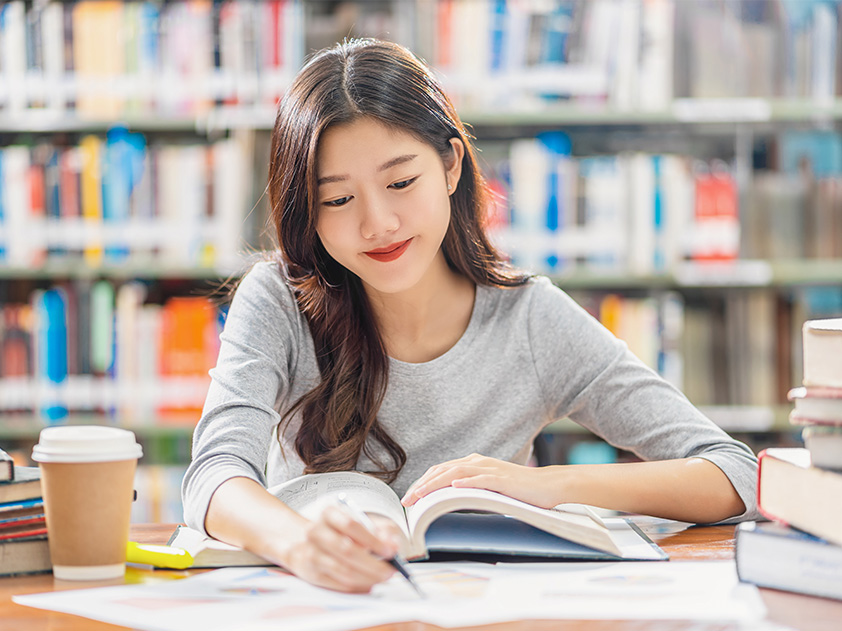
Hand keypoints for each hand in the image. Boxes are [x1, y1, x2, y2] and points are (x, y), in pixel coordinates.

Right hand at [280, 505, 402, 592]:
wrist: (311, 543)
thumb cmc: (342, 531)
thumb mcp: (364, 522)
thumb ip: (383, 530)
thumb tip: (393, 545)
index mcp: (329, 513)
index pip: (351, 525)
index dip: (373, 540)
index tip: (390, 550)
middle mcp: (316, 531)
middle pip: (347, 550)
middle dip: (374, 563)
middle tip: (390, 570)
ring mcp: (311, 553)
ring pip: (344, 570)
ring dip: (368, 577)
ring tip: (383, 577)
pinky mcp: (311, 573)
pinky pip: (340, 584)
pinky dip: (359, 586)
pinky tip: (370, 582)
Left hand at [400, 454, 556, 507]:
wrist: (548, 485)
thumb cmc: (519, 490)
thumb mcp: (489, 490)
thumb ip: (470, 491)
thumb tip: (448, 503)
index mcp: (474, 464)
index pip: (441, 470)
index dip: (422, 482)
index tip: (409, 497)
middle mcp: (479, 462)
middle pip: (443, 469)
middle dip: (422, 484)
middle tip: (407, 501)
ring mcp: (491, 469)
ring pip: (457, 471)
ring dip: (436, 483)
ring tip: (421, 494)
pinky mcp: (503, 479)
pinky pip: (482, 478)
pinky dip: (467, 481)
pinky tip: (454, 486)